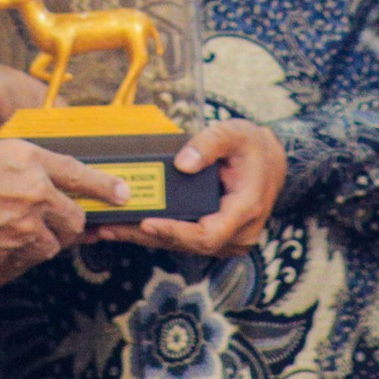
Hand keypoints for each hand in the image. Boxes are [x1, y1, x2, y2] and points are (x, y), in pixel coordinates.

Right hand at [0, 121, 129, 293]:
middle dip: (70, 222)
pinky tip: (3, 252)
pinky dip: (20, 259)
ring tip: (26, 238)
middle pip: (73, 217)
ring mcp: (23, 229)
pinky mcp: (8, 255)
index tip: (122, 194)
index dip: (103, 185)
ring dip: (44, 243)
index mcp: (26, 160)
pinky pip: (26, 262)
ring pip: (52, 244)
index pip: (76, 173)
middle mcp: (33, 195)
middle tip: (59, 223)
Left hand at [99, 120, 284, 256]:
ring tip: (108, 229)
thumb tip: (182, 163)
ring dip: (146, 238)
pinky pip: (185, 240)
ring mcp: (228, 240)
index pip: (208, 234)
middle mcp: (239, 233)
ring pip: (183, 245)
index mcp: (245, 209)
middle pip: (188, 244)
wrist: (270, 161)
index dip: (176, 232)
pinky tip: (128, 227)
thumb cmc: (250, 146)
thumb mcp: (233, 133)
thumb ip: (208, 144)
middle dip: (148, 236)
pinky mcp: (217, 238)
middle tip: (111, 227)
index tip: (147, 223)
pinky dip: (157, 234)